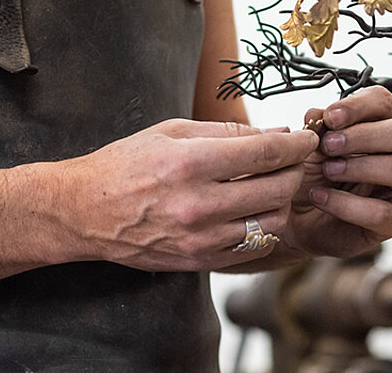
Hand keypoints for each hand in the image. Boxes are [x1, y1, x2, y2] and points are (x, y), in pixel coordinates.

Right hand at [58, 118, 318, 271]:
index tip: (307, 138)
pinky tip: (255, 210)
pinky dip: (265, 227)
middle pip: (277, 189)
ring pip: (272, 221)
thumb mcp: (171, 131)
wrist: (85, 212)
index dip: (295, 144)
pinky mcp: (199, 260)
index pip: (265, 153)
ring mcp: (200, 239)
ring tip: (273, 185)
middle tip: (294, 159)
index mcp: (190, 163)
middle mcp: (197, 204)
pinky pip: (253, 247)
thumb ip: (227, 131)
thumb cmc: (126, 164)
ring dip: (283, 201)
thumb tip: (277, 131)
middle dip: (295, 170)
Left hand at [282, 86, 391, 258]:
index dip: (359, 106)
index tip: (330, 116)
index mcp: (383, 124)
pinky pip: (383, 212)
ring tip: (329, 170)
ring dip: (363, 167)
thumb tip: (317, 113)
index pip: (385, 102)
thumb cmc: (313, 175)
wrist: (298, 220)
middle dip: (366, 136)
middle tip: (328, 145)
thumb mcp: (309, 147)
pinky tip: (321, 197)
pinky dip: (347, 204)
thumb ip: (315, 127)